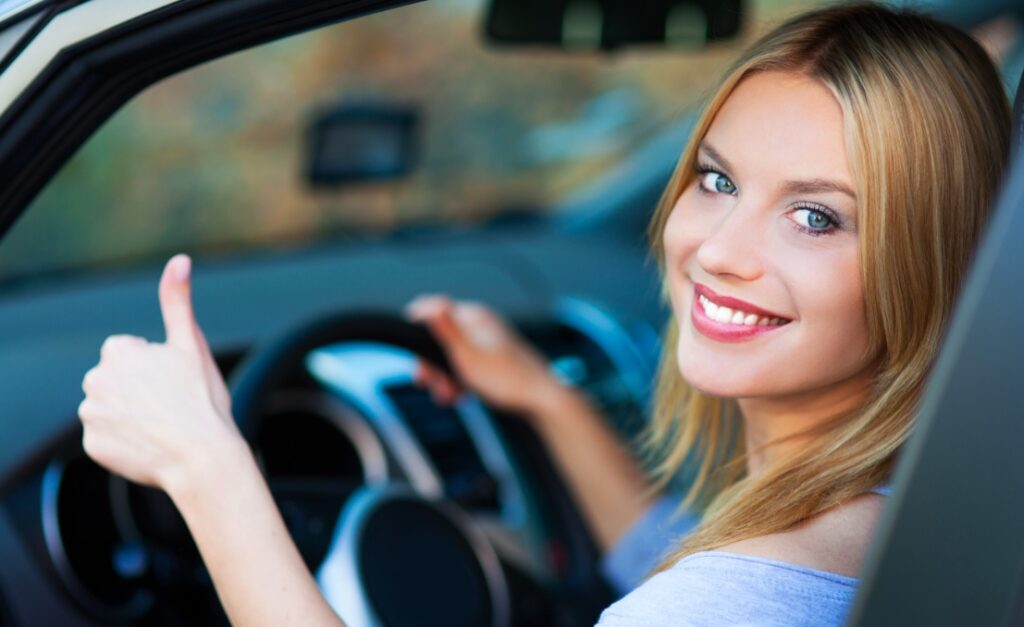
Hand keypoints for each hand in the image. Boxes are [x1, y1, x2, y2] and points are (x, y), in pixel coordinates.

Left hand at [78, 254, 241, 492]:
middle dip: (137, 389)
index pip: (130, 352)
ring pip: (110, 407)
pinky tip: (148, 444)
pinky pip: (106, 437)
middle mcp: (95, 379)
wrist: (201, 458)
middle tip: (170, 405)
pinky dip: (123, 440)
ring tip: (161, 426)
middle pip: (117, 379)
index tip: (174, 382)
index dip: (155, 367)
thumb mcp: (192, 345)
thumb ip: (178, 301)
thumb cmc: (203, 400)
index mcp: (119, 351)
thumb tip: (179, 260)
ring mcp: (91, 415)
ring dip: (129, 414)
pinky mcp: (91, 445)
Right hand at [405, 295, 562, 415]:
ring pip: (452, 354)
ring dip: (445, 376)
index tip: (415, 358)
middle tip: (429, 384)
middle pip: (440, 337)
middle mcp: (480, 324)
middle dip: (432, 364)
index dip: (417, 334)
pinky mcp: (493, 358)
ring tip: (449, 395)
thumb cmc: (508, 379)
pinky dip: (460, 379)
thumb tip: (429, 303)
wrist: (541, 398)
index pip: (432, 311)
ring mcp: (487, 340)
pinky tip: (462, 395)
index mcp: (474, 317)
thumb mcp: (468, 355)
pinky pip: (467, 365)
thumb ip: (446, 330)